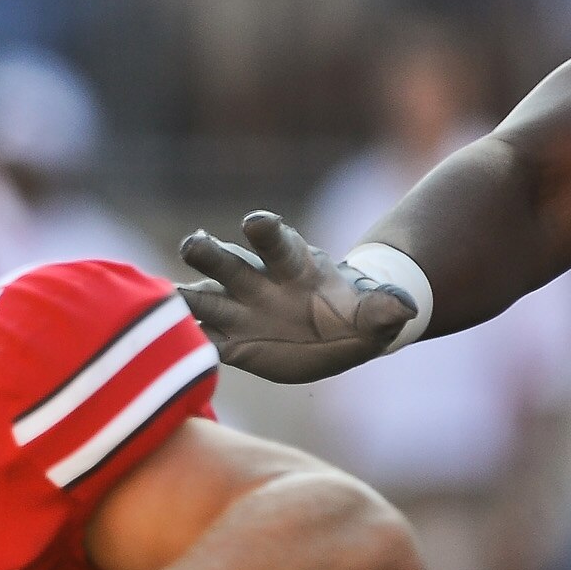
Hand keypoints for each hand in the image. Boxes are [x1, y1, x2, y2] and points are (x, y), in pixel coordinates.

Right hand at [178, 212, 416, 383]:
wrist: (337, 334)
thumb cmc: (356, 314)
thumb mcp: (377, 313)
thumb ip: (386, 308)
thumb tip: (405, 308)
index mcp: (291, 264)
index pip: (274, 239)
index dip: (265, 228)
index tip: (256, 221)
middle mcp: (254, 281)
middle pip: (224, 261)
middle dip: (206, 251)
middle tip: (195, 244)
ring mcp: (236, 311)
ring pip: (199, 299)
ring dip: (181, 300)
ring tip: (165, 302)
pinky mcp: (227, 341)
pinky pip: (199, 341)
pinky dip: (183, 344)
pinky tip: (165, 348)